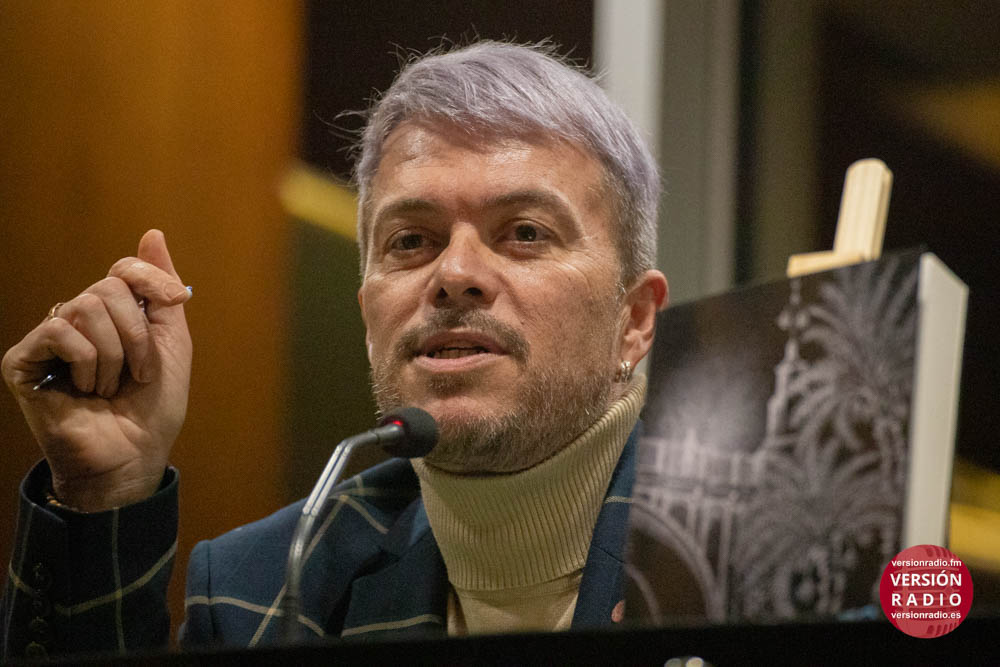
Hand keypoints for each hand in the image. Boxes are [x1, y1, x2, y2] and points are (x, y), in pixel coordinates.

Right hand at [1, 230, 192, 511]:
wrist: (134, 456)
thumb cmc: (153, 407)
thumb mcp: (171, 342)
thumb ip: (161, 291)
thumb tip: (152, 233)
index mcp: (111, 315)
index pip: (123, 269)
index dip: (151, 279)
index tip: (176, 301)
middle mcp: (76, 319)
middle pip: (108, 288)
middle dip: (137, 335)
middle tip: (138, 373)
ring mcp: (47, 339)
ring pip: (86, 307)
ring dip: (114, 355)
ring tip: (110, 387)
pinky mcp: (22, 360)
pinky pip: (60, 331)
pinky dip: (87, 362)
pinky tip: (84, 390)